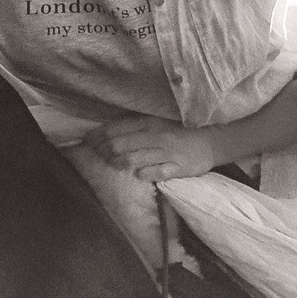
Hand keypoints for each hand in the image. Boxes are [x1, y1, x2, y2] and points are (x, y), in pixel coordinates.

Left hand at [88, 117, 224, 182]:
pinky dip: (143, 174)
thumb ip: (135, 128)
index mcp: (149, 123)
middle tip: (100, 156)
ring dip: (120, 164)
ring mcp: (167, 152)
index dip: (98, 137)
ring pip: (134, 159)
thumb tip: (106, 135)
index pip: (116, 129)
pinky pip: (156, 172)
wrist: (209, 142)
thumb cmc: (178, 133)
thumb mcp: (156, 124)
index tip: (87, 143)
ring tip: (116, 165)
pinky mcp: (178, 167)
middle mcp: (155, 136)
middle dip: (105, 152)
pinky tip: (139, 174)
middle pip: (120, 145)